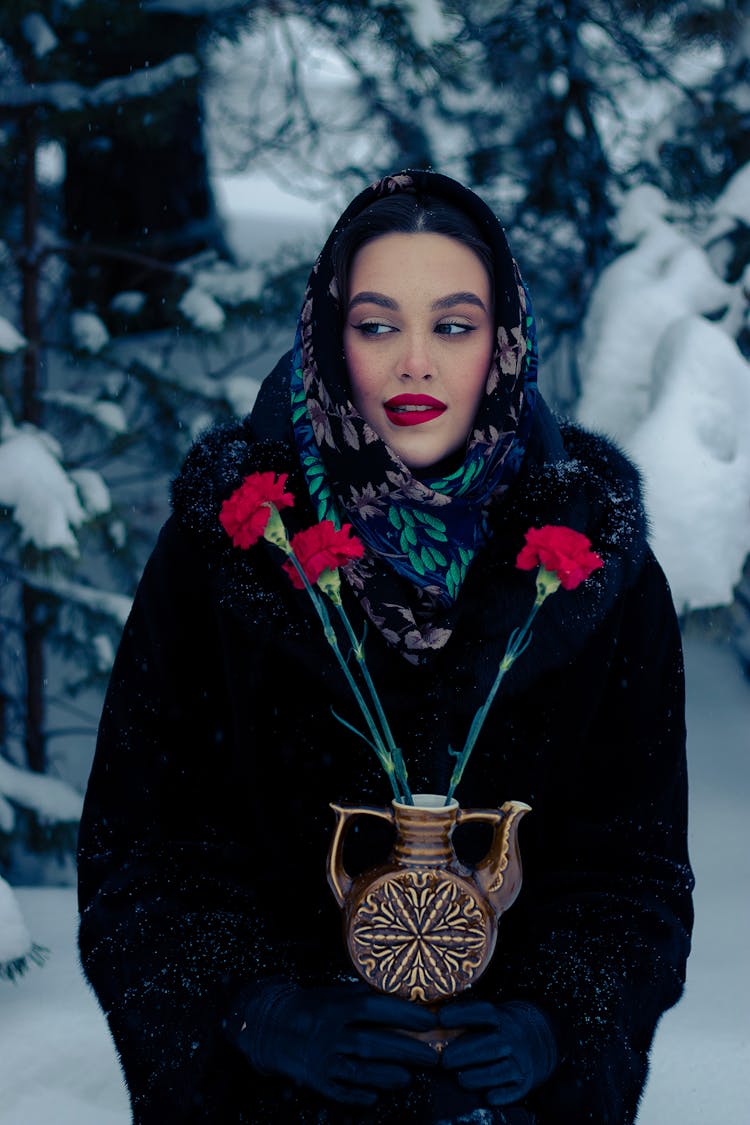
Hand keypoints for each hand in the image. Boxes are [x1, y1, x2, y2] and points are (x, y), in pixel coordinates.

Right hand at [229, 979, 438, 1106]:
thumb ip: (363, 995)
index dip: (403, 1014)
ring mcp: (321, 1057)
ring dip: (386, 1075)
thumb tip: (402, 996)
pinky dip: (357, 1096)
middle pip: (373, 1042)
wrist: (268, 1025)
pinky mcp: (313, 1079)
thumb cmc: (310, 1007)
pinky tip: (374, 1097)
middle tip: (432, 1057)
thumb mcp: (334, 993)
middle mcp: (330, 1030)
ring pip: (359, 1069)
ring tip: (408, 1078)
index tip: (428, 1021)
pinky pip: (338, 1092)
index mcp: (336, 1004)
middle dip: (406, 1050)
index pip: (374, 1007)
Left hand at [440, 999, 556, 1106]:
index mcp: (499, 1017)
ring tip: (460, 1079)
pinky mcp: (525, 1080)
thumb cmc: (499, 1029)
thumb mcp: (488, 1018)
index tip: (440, 1018)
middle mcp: (511, 1037)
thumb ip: (463, 1021)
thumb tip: (427, 1022)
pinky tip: (488, 1097)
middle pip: (490, 1044)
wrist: (539, 1038)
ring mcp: (520, 1059)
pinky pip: (516, 1089)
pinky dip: (503, 1094)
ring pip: (502, 1069)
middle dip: (466, 1052)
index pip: (482, 1012)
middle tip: (444, 1061)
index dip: (461, 1014)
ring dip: (481, 1075)